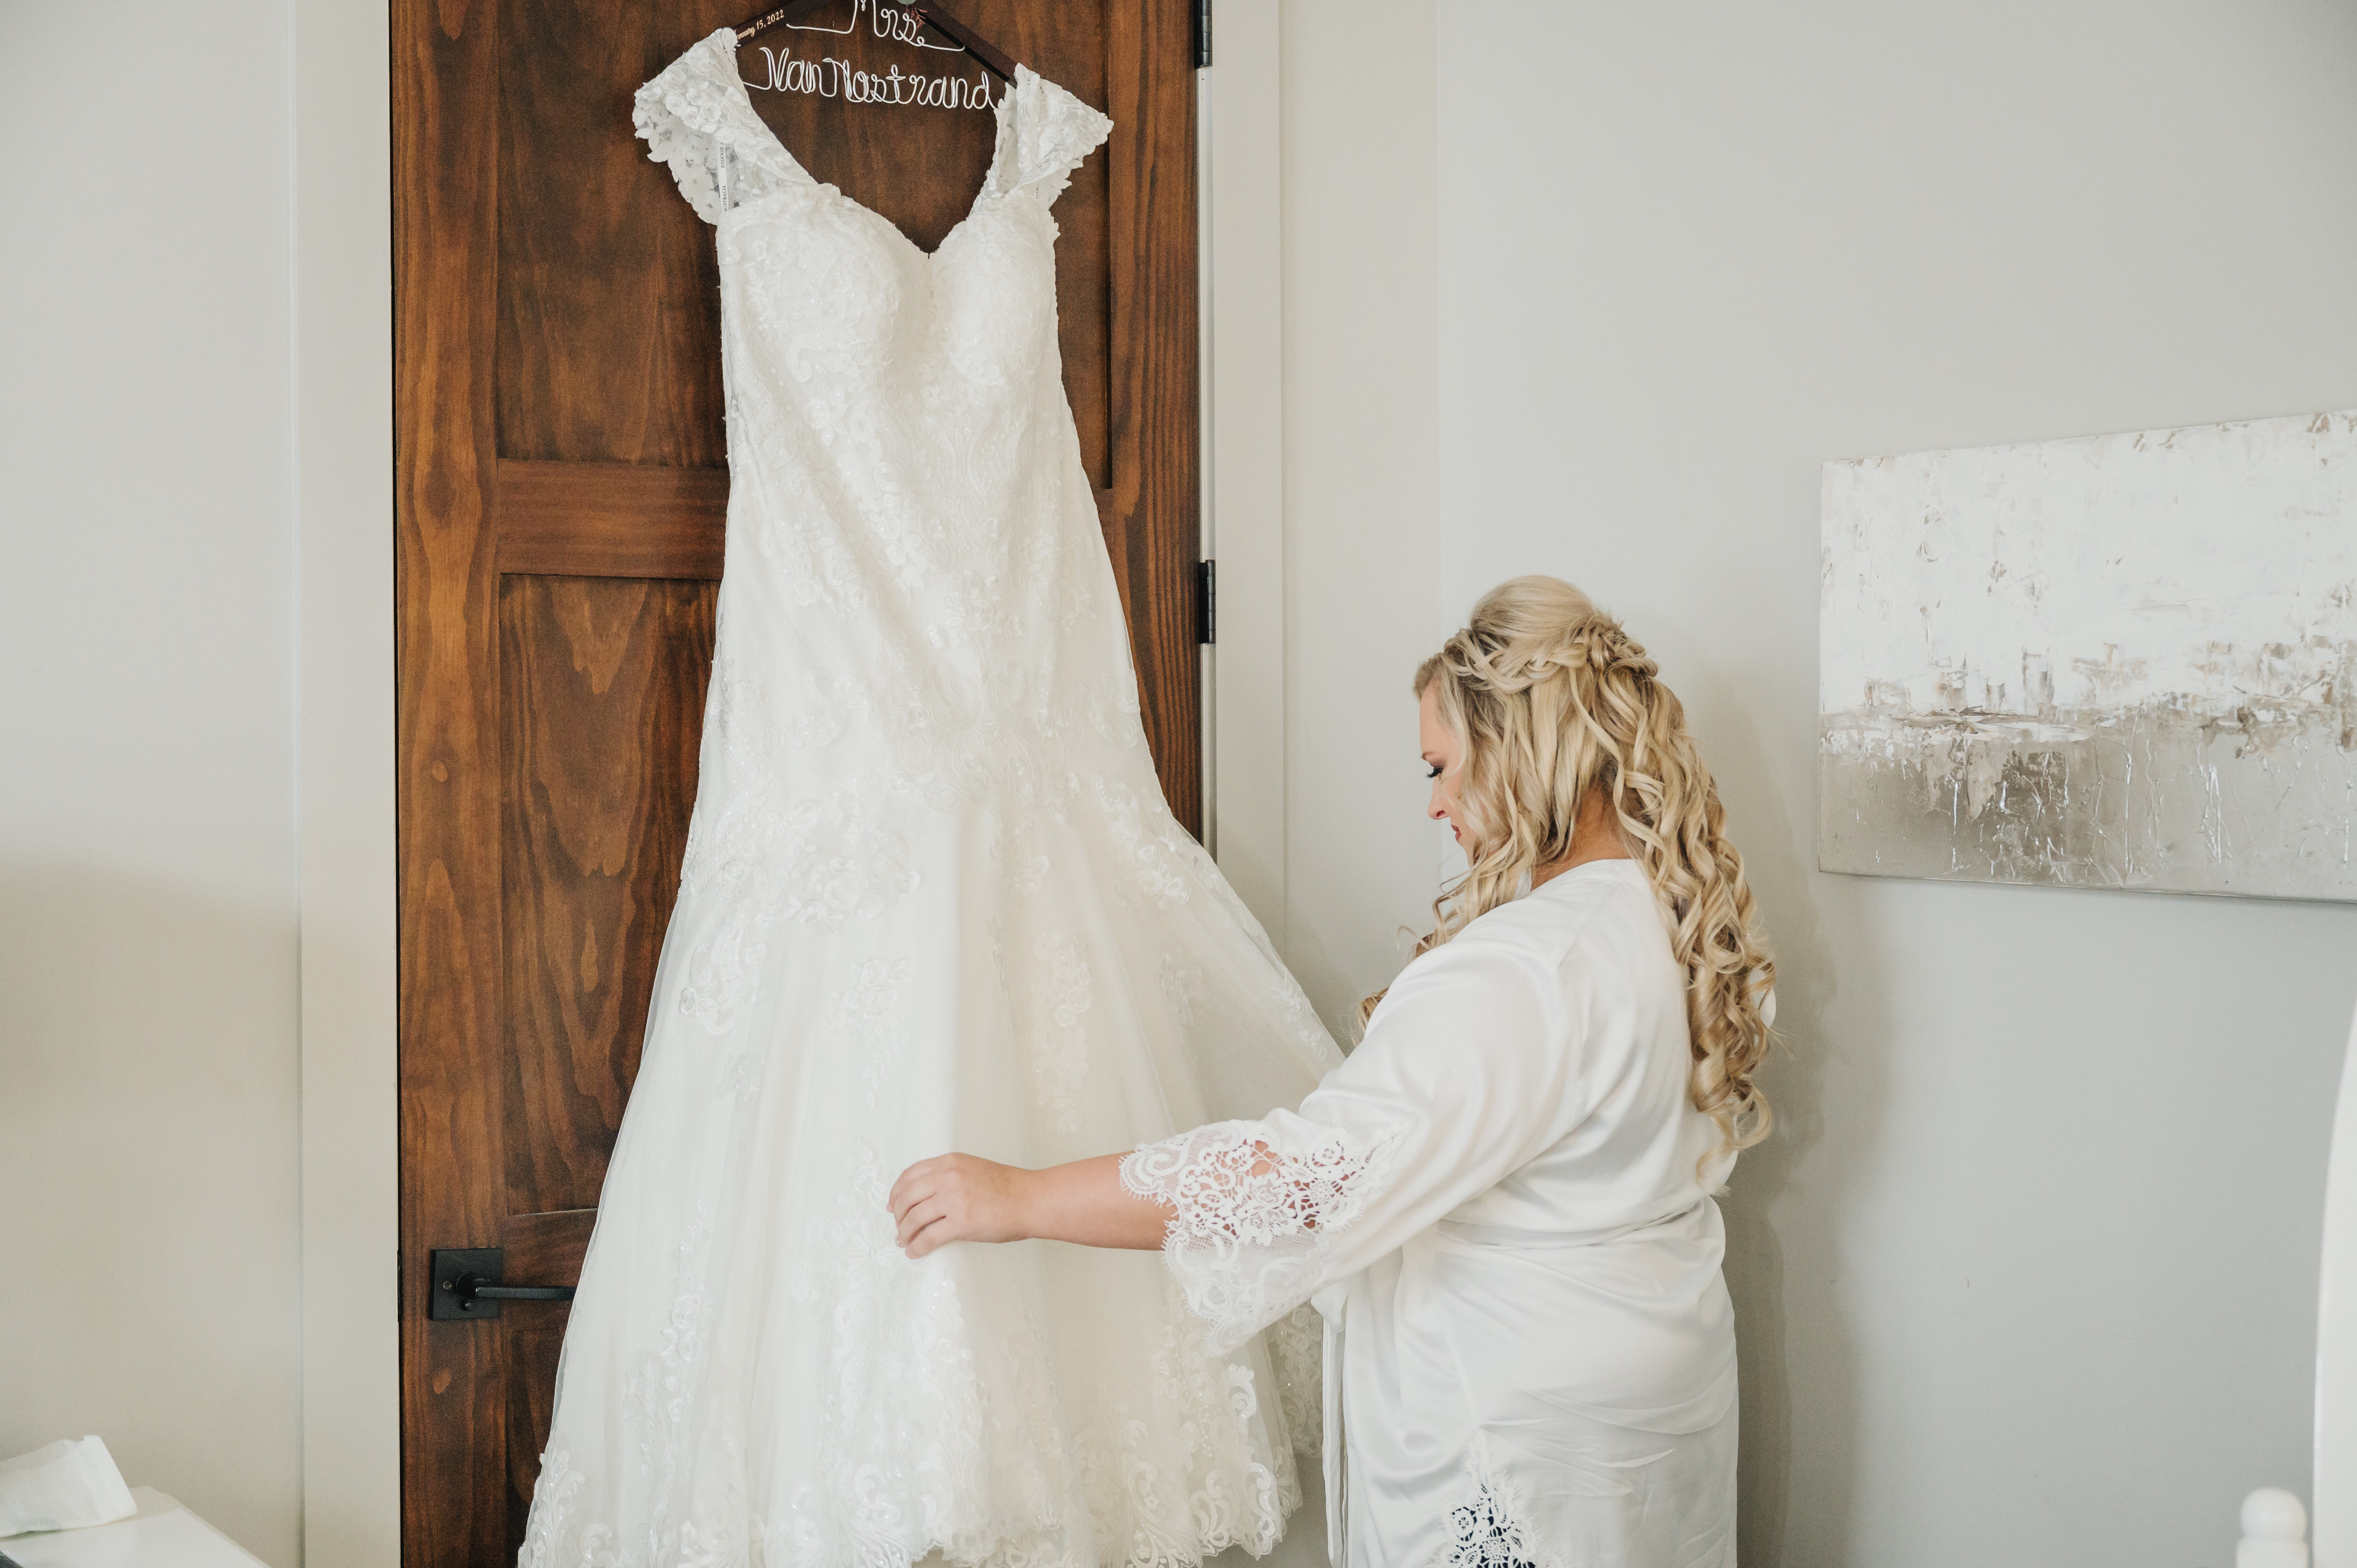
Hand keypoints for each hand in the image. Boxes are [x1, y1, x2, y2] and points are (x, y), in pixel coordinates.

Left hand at [888, 1153, 1037, 1257]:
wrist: (1030, 1199)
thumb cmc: (1008, 1188)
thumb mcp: (972, 1169)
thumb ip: (948, 1176)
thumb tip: (925, 1197)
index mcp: (950, 1162)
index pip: (911, 1174)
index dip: (897, 1191)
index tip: (892, 1204)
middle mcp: (948, 1177)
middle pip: (907, 1196)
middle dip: (898, 1214)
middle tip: (898, 1226)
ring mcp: (954, 1199)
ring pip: (914, 1217)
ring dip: (905, 1232)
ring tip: (904, 1241)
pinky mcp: (961, 1222)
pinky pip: (929, 1237)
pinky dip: (917, 1247)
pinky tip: (915, 1251)